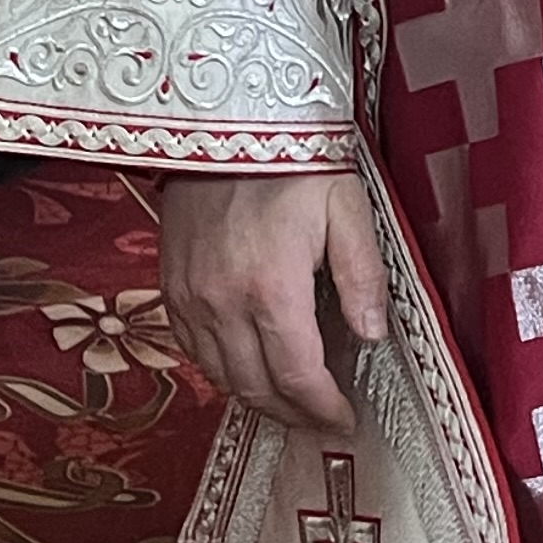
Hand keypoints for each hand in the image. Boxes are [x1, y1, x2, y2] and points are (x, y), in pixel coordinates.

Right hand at [158, 171, 386, 435]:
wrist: (225, 122)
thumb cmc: (293, 160)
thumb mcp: (347, 208)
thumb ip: (362, 276)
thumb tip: (373, 335)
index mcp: (272, 289)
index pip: (298, 376)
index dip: (322, 408)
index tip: (344, 419)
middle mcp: (222, 303)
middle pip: (256, 388)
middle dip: (292, 414)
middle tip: (320, 420)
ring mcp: (189, 297)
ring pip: (220, 376)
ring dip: (256, 398)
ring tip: (289, 402)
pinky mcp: (169, 285)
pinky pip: (192, 349)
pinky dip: (221, 370)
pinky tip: (245, 368)